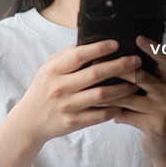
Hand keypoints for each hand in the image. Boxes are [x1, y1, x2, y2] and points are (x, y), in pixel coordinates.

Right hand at [10, 40, 140, 146]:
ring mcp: (67, 106)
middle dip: (119, 66)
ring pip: (101, 95)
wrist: (29, 121)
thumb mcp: (46, 69)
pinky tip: (122, 104)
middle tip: (136, 61)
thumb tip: (86, 44)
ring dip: (122, 89)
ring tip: (135, 84)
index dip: (98, 48)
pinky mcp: (73, 122)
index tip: (116, 44)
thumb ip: (65, 56)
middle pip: (95, 74)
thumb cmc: (41, 91)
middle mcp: (60, 87)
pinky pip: (99, 115)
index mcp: (53, 71)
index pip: (78, 55)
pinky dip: (113, 110)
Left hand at [106, 35, 165, 161]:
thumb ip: (144, 76)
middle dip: (118, 69)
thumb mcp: (157, 91)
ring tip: (90, 88)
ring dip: (107, 93)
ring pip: (130, 96)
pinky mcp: (156, 124)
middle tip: (97, 63)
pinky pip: (127, 114)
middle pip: (142, 75)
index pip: (165, 59)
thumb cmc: (155, 111)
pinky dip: (111, 111)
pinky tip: (100, 110)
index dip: (152, 47)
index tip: (138, 37)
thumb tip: (115, 57)